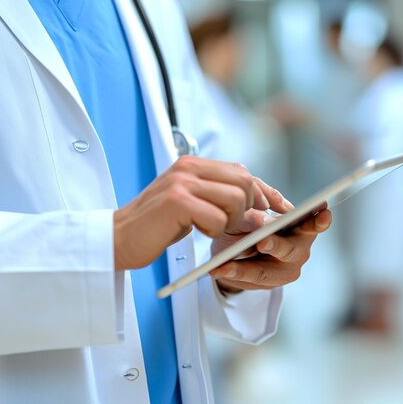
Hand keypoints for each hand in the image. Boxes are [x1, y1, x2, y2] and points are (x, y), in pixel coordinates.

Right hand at [113, 156, 291, 270]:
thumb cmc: (158, 226)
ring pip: (235, 199)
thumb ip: (222, 200)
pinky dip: (214, 231)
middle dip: (249, 208)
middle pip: (244, 182)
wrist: (118, 238)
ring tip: (213, 230)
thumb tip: (262, 211)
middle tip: (238, 226)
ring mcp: (182, 183)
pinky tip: (198, 232)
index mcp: (193, 165)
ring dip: (232, 222)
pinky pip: (217, 217)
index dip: (266, 190)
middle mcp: (189, 168)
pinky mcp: (177, 202)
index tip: (283, 207)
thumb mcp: (193, 207)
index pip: (242, 172)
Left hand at [210, 205, 331, 292]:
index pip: (312, 223)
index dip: (319, 220)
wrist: (231, 249)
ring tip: (225, 265)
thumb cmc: (246, 224)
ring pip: (267, 271)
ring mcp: (286, 269)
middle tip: (263, 241)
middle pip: (291, 249)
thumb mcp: (245, 213)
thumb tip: (265, 223)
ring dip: (245, 268)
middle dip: (276, 245)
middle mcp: (299, 248)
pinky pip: (249, 280)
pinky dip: (232, 274)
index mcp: (299, 225)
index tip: (323, 212)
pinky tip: (217, 270)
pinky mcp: (270, 284)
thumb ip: (254, 214)